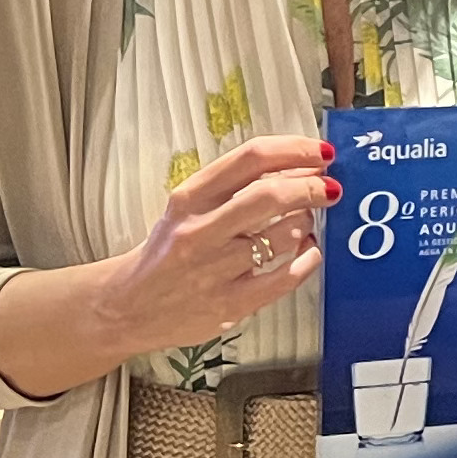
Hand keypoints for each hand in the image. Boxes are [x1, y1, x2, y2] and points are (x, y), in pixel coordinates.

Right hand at [107, 135, 333, 357]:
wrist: (127, 307)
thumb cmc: (168, 251)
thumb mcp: (187, 209)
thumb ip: (234, 188)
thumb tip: (300, 169)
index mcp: (189, 198)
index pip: (250, 159)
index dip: (294, 150)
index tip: (321, 152)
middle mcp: (200, 231)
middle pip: (270, 195)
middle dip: (311, 187)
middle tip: (329, 188)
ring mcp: (215, 270)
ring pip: (284, 235)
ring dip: (307, 222)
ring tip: (307, 221)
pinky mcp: (229, 305)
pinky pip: (286, 277)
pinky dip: (308, 260)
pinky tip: (309, 251)